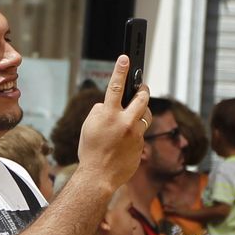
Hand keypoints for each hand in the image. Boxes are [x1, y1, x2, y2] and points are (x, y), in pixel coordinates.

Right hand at [74, 56, 149, 189]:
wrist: (99, 176)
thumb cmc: (90, 151)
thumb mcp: (88, 126)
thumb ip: (100, 111)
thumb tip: (109, 106)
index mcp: (109, 115)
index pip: (115, 87)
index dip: (120, 70)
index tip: (125, 58)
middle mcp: (125, 123)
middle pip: (142, 98)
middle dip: (143, 90)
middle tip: (142, 86)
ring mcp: (136, 135)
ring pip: (145, 116)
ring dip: (142, 111)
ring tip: (135, 112)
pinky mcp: (141, 146)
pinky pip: (141, 134)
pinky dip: (134, 133)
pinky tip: (124, 141)